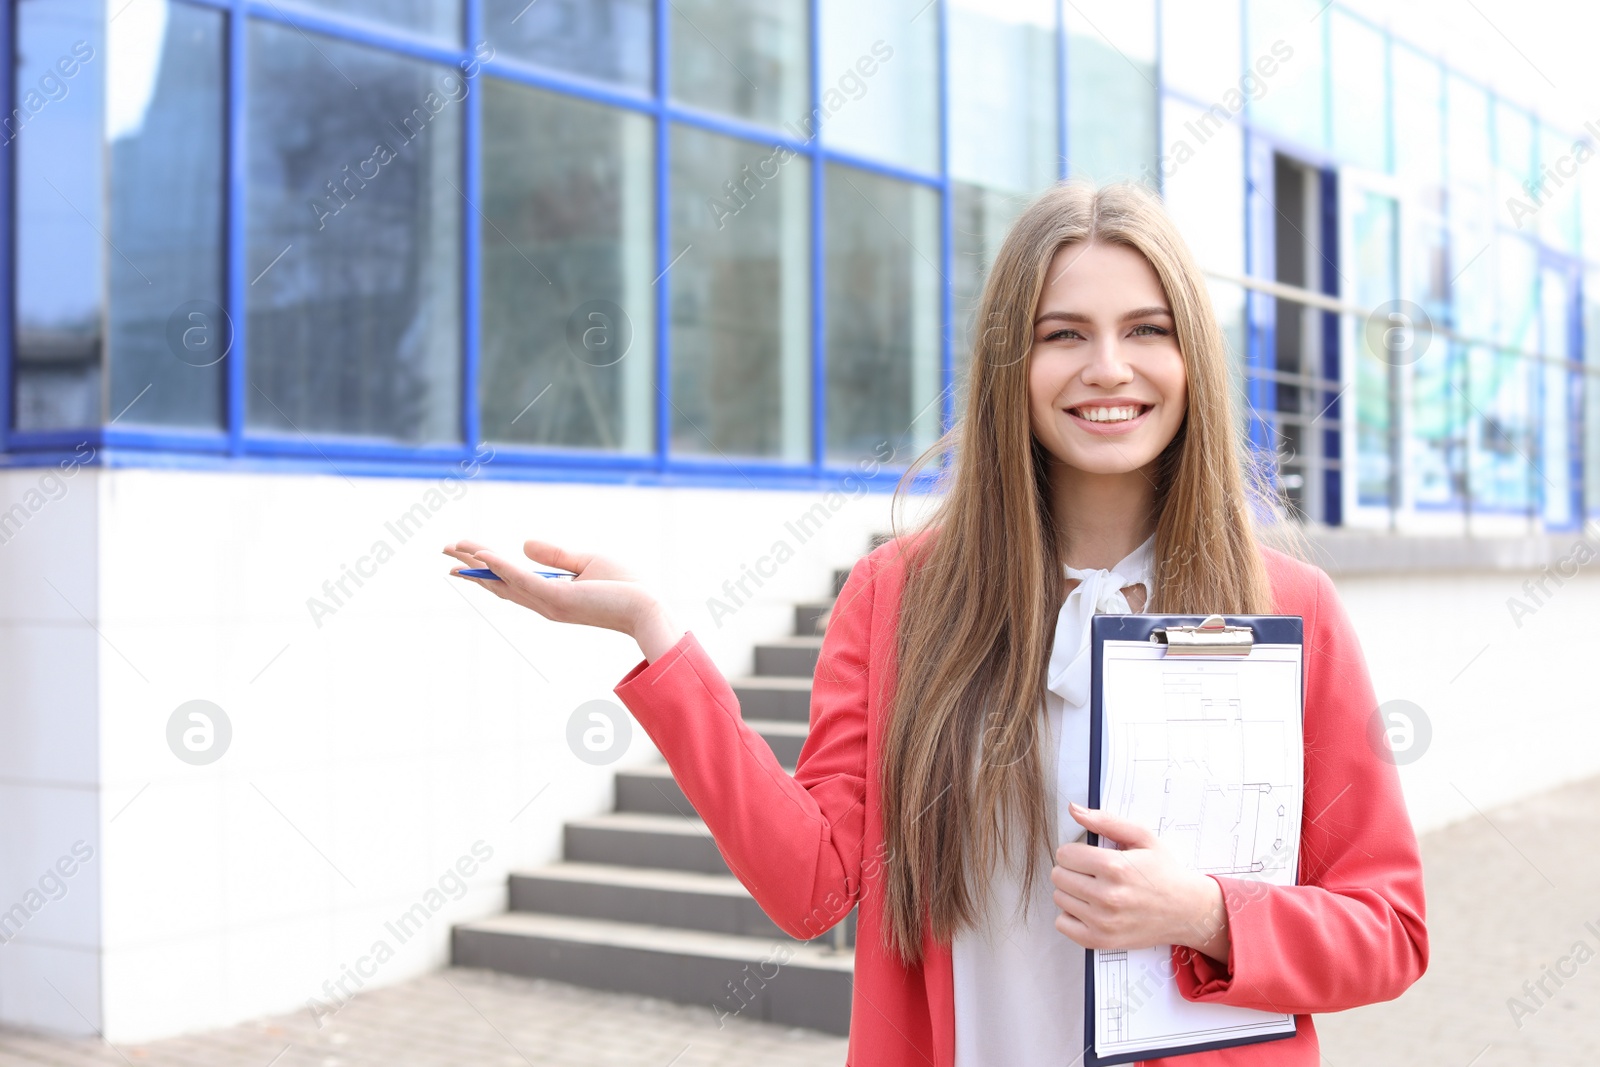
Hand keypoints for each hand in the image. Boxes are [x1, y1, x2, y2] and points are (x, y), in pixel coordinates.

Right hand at [443, 538, 683, 656]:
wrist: (648, 606)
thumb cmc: (624, 588)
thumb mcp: (586, 562)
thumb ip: (555, 556)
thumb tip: (524, 543)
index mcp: (550, 595)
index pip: (510, 580)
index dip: (485, 567)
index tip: (463, 554)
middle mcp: (544, 603)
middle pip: (498, 583)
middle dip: (471, 566)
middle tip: (445, 551)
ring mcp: (548, 603)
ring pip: (504, 580)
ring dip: (478, 563)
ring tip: (455, 549)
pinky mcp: (558, 599)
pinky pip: (523, 580)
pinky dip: (502, 567)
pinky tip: (484, 555)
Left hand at [1051, 801, 1229, 962]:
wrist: (1186, 910)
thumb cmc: (1164, 872)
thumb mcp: (1142, 837)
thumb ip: (1106, 821)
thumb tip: (1074, 810)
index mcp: (1115, 867)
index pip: (1064, 854)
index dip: (1075, 851)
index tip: (1089, 856)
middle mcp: (1107, 896)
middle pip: (1059, 876)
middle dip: (1072, 870)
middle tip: (1092, 873)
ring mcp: (1103, 922)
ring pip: (1059, 898)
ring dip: (1072, 892)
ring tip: (1095, 889)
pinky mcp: (1100, 941)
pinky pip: (1062, 924)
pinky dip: (1071, 916)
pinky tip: (1090, 909)